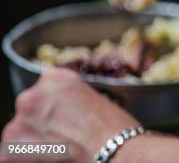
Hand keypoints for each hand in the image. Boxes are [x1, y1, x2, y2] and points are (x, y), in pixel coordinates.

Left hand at [1, 68, 138, 162]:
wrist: (113, 148)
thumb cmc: (111, 125)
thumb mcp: (93, 97)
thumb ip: (68, 99)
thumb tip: (60, 111)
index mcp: (53, 77)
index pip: (44, 90)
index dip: (56, 106)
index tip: (65, 116)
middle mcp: (31, 95)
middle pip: (30, 109)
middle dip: (42, 122)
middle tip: (64, 133)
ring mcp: (19, 122)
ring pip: (20, 132)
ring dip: (34, 140)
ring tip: (59, 147)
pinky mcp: (11, 148)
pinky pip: (13, 153)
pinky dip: (28, 157)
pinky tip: (50, 157)